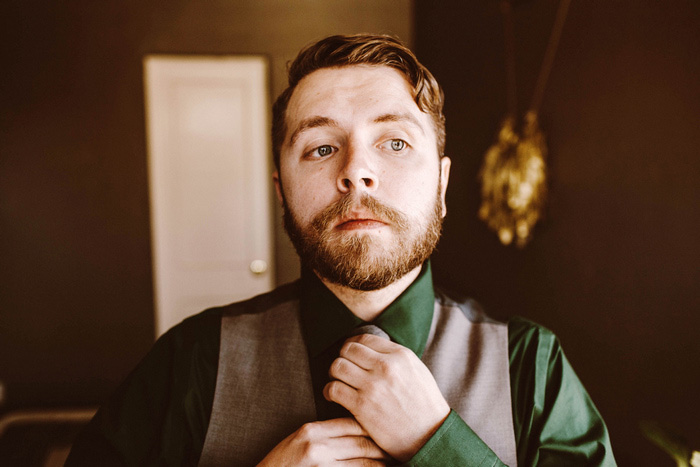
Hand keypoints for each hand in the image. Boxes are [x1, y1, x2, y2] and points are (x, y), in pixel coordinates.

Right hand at [257, 417, 390, 465]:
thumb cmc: (281, 464)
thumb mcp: (298, 441)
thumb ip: (324, 433)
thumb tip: (355, 428)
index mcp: (311, 431)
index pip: (351, 423)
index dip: (372, 426)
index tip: (387, 428)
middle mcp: (317, 447)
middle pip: (361, 442)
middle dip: (382, 446)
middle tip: (398, 447)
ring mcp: (321, 466)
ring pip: (364, 463)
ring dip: (382, 464)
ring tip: (395, 462)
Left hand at [324, 334, 449, 461]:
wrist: (430, 436)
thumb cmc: (425, 405)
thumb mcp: (417, 371)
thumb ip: (396, 358)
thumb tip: (374, 350)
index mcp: (400, 355)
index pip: (365, 339)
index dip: (353, 344)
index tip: (351, 354)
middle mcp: (386, 367)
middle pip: (348, 349)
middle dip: (342, 357)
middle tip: (343, 368)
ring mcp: (373, 386)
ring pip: (337, 366)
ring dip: (334, 373)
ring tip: (338, 381)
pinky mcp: (362, 406)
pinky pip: (334, 389)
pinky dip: (329, 391)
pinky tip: (334, 396)